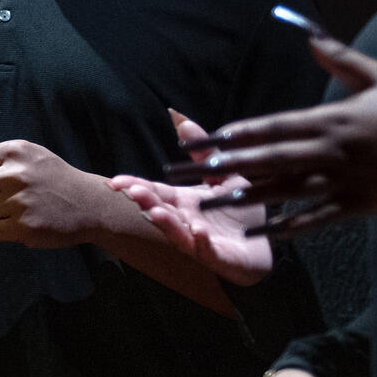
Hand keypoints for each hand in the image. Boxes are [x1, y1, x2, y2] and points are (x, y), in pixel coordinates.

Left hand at [0, 136, 122, 248]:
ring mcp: (20, 202)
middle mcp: (16, 174)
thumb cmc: (50, 177)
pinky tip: (21, 223)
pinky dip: (2, 230)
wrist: (90, 204)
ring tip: (18, 209)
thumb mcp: (23, 156)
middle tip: (9, 196)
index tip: (8, 178)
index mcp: (15, 150)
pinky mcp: (25, 227)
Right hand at [108, 109, 274, 284]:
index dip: (134, 186)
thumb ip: (203, 152)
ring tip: (157, 212)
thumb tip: (180, 119)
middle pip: (160, 210)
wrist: (262, 246)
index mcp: (183, 202)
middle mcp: (185, 221)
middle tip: (132, 191)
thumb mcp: (224, 176)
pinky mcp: (219, 257)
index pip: (154, 192)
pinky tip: (199, 231)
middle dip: (146, 201)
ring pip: (177, 233)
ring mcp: (199, 241)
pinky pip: (208, 251)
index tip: (114, 181)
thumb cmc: (240, 212)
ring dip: (166, 223)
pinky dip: (201, 242)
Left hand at [181, 37, 376, 233]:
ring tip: (215, 200)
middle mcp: (332, 151)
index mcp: (334, 119)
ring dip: (249, 196)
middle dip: (231, 165)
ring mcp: (344, 181)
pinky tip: (264, 232)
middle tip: (196, 171)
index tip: (210, 137)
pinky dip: (291, 226)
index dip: (241, 133)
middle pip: (272, 159)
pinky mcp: (359, 205)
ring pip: (287, 190)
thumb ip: (340, 58)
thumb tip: (309, 34)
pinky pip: (318, 218)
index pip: (277, 126)